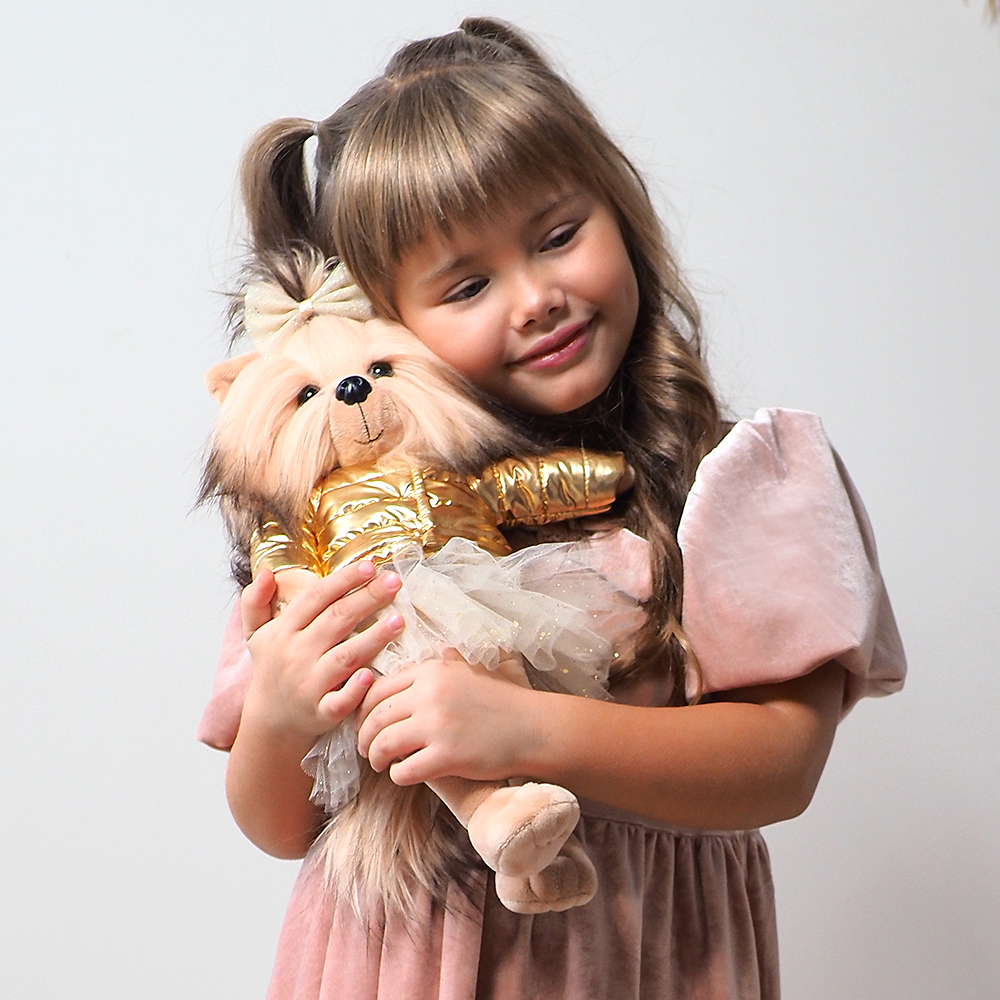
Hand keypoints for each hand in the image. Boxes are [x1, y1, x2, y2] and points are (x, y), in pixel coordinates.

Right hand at [239, 562, 404, 747]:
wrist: (270, 723)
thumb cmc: (273, 670)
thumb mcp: (256, 634)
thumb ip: (255, 601)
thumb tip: (265, 571)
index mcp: (284, 631)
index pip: (316, 598)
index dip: (343, 580)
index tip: (370, 566)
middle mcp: (295, 655)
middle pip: (337, 620)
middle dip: (368, 598)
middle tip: (395, 582)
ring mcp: (309, 685)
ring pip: (345, 657)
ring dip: (373, 638)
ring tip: (399, 620)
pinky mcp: (321, 712)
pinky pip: (340, 701)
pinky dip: (355, 690)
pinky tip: (372, 675)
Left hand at [356, 651, 535, 786]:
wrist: (533, 727)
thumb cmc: (501, 700)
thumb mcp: (469, 669)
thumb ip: (441, 662)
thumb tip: (418, 658)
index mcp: (431, 671)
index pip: (378, 689)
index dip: (364, 710)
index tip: (366, 723)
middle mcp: (430, 694)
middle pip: (375, 718)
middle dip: (365, 737)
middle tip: (368, 750)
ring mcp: (437, 726)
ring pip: (383, 744)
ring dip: (376, 758)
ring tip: (381, 764)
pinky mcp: (446, 756)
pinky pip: (404, 771)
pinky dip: (398, 776)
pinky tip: (404, 775)